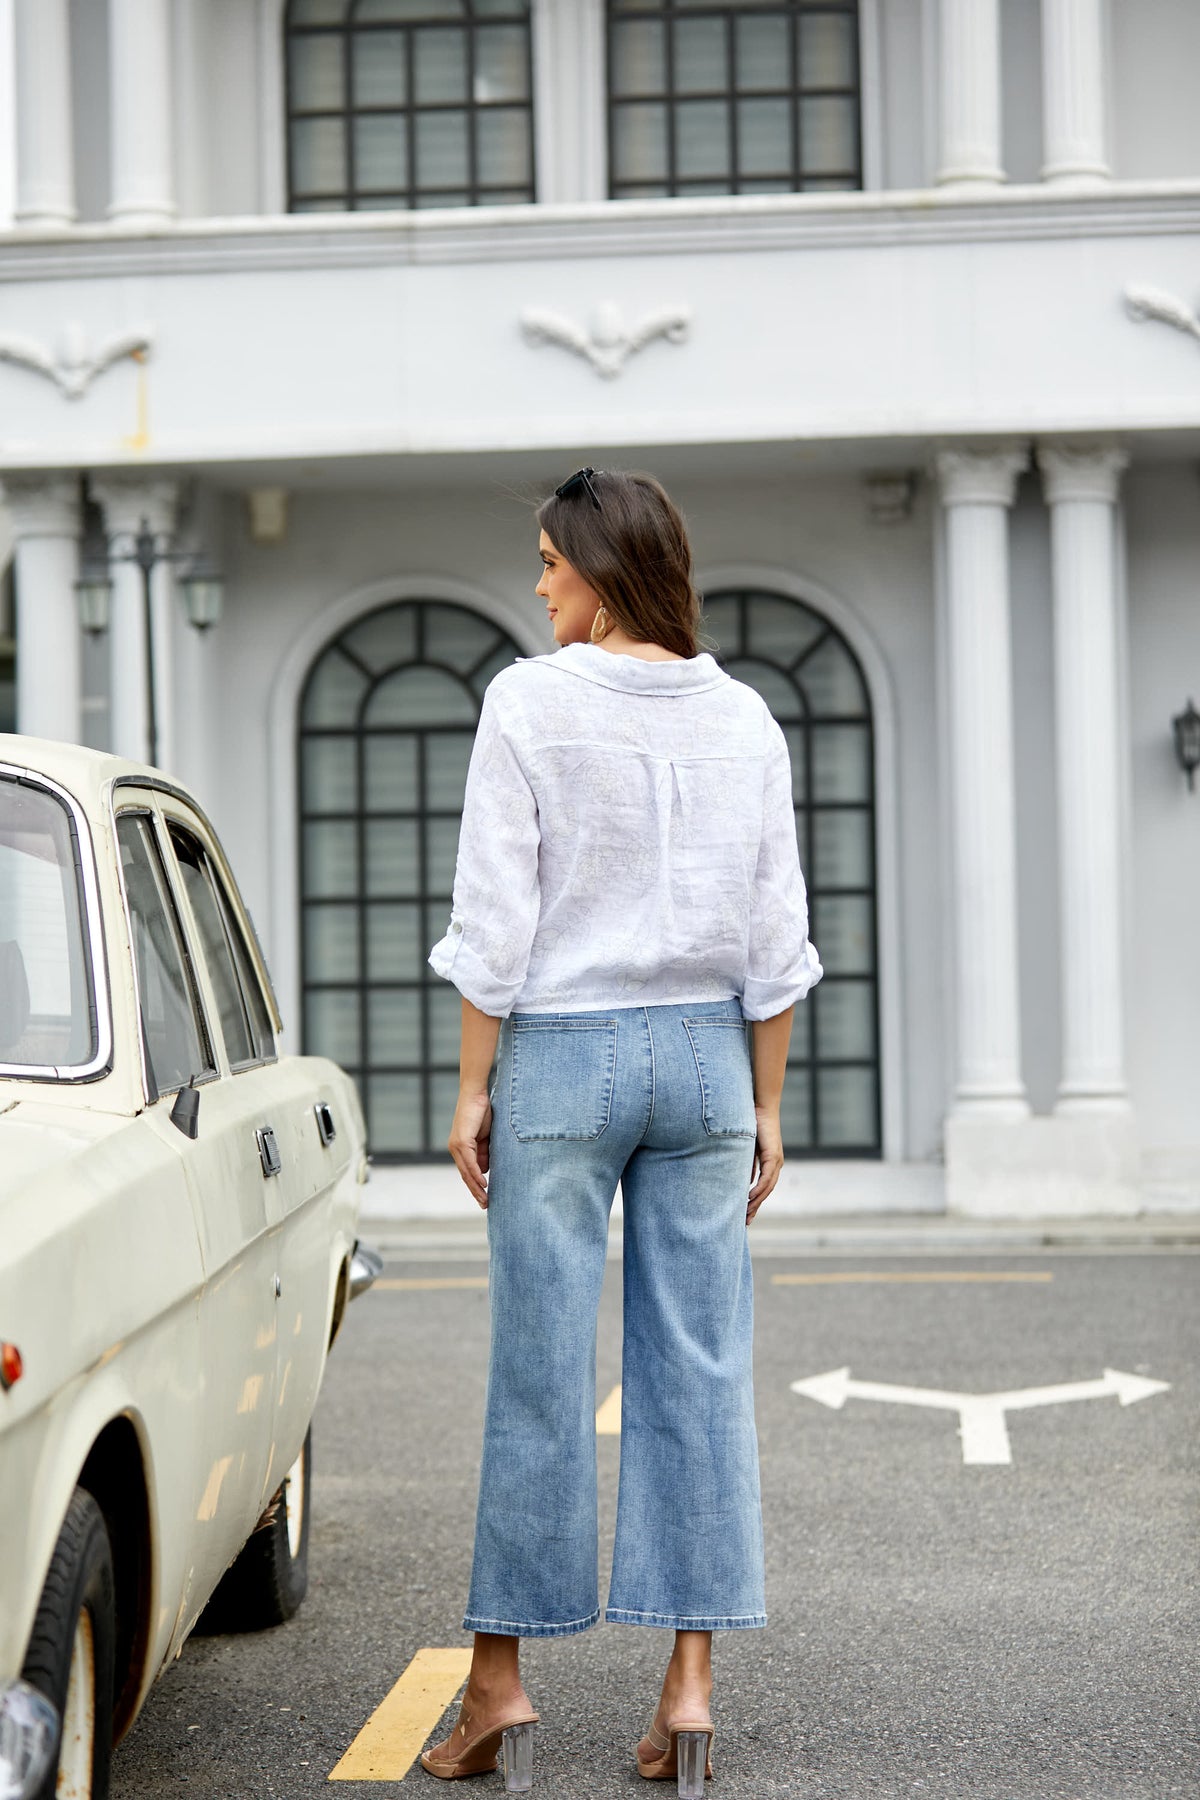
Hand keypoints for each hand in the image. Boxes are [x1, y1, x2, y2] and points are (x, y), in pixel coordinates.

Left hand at [448, 1089, 492, 1208]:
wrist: (476, 1094)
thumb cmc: (482, 1112)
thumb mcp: (485, 1137)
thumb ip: (484, 1153)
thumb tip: (484, 1170)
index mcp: (461, 1148)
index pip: (467, 1172)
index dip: (475, 1186)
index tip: (484, 1198)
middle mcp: (455, 1149)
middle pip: (465, 1175)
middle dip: (476, 1191)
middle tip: (485, 1205)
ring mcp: (457, 1145)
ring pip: (466, 1172)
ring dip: (476, 1187)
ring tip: (485, 1200)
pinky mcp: (462, 1141)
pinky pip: (470, 1162)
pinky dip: (477, 1174)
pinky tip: (483, 1183)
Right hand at [747, 1104, 782, 1220]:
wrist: (761, 1106)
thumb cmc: (753, 1122)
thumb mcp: (747, 1148)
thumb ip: (747, 1164)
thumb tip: (743, 1181)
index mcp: (770, 1162)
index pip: (763, 1187)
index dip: (755, 1201)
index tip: (745, 1213)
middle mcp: (776, 1164)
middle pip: (766, 1192)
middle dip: (755, 1207)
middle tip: (746, 1222)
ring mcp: (776, 1160)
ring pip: (767, 1188)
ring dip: (756, 1202)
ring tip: (746, 1214)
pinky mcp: (773, 1155)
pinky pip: (766, 1177)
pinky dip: (758, 1189)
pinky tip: (750, 1197)